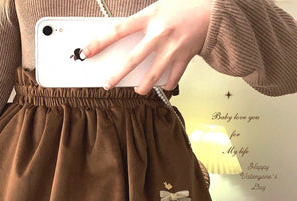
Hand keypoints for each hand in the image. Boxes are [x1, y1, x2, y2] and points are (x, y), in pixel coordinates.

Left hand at [81, 0, 211, 94]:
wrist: (214, 10)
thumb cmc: (184, 7)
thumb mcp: (158, 6)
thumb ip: (142, 22)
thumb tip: (123, 36)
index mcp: (150, 16)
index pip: (118, 30)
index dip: (100, 42)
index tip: (88, 52)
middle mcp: (159, 34)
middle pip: (133, 60)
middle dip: (117, 75)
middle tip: (107, 84)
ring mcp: (172, 48)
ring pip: (152, 76)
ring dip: (142, 87)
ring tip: (137, 90)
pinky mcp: (184, 58)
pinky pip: (172, 78)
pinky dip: (167, 84)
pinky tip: (163, 85)